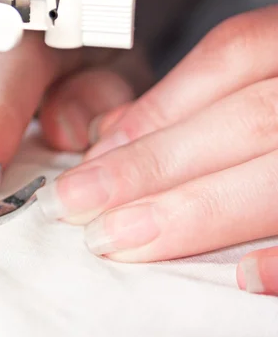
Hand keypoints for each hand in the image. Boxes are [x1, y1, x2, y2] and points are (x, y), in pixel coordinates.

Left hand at [36, 5, 277, 295]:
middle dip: (150, 167)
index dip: (155, 111)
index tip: (92, 159)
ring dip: (192, 212)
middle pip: (246, 120)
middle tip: (78, 205)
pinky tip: (244, 278)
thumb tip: (114, 133)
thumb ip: (196, 97)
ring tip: (122, 240)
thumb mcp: (267, 72)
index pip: (232, 59)